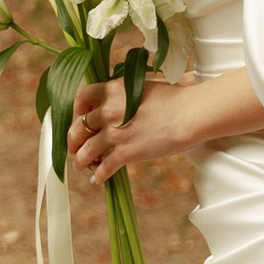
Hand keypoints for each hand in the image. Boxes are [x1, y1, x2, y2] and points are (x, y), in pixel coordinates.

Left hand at [68, 72, 194, 186]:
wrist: (190, 114)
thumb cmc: (176, 96)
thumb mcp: (147, 83)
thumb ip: (130, 89)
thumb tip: (128, 92)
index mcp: (112, 90)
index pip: (81, 96)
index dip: (78, 108)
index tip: (80, 115)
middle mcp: (108, 111)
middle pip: (78, 128)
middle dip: (74, 140)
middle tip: (75, 147)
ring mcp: (114, 134)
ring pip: (85, 151)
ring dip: (80, 160)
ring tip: (82, 165)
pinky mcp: (125, 153)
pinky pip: (103, 168)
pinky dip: (98, 176)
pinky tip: (98, 180)